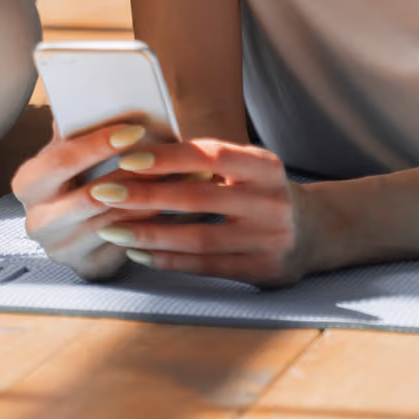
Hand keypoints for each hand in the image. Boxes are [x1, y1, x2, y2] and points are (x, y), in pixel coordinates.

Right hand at [11, 121, 171, 280]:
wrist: (69, 226)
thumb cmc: (73, 178)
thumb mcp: (68, 152)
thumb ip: (76, 129)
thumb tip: (94, 97)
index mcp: (27, 184)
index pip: (61, 161)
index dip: (98, 145)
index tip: (133, 130)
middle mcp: (36, 220)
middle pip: (88, 197)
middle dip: (130, 177)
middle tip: (165, 159)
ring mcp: (60, 248)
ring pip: (112, 223)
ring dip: (148, 201)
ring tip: (178, 179)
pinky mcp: (86, 267)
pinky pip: (125, 247)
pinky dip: (151, 226)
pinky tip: (170, 207)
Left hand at [61, 138, 316, 288]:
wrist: (315, 231)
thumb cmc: (259, 191)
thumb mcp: (246, 167)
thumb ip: (205, 160)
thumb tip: (135, 148)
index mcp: (264, 166)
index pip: (208, 156)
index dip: (166, 157)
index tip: (125, 158)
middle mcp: (271, 201)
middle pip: (196, 198)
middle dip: (144, 196)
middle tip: (103, 193)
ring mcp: (270, 239)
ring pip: (197, 238)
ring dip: (149, 234)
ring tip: (111, 228)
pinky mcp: (264, 270)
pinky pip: (206, 266)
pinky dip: (168, 260)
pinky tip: (138, 253)